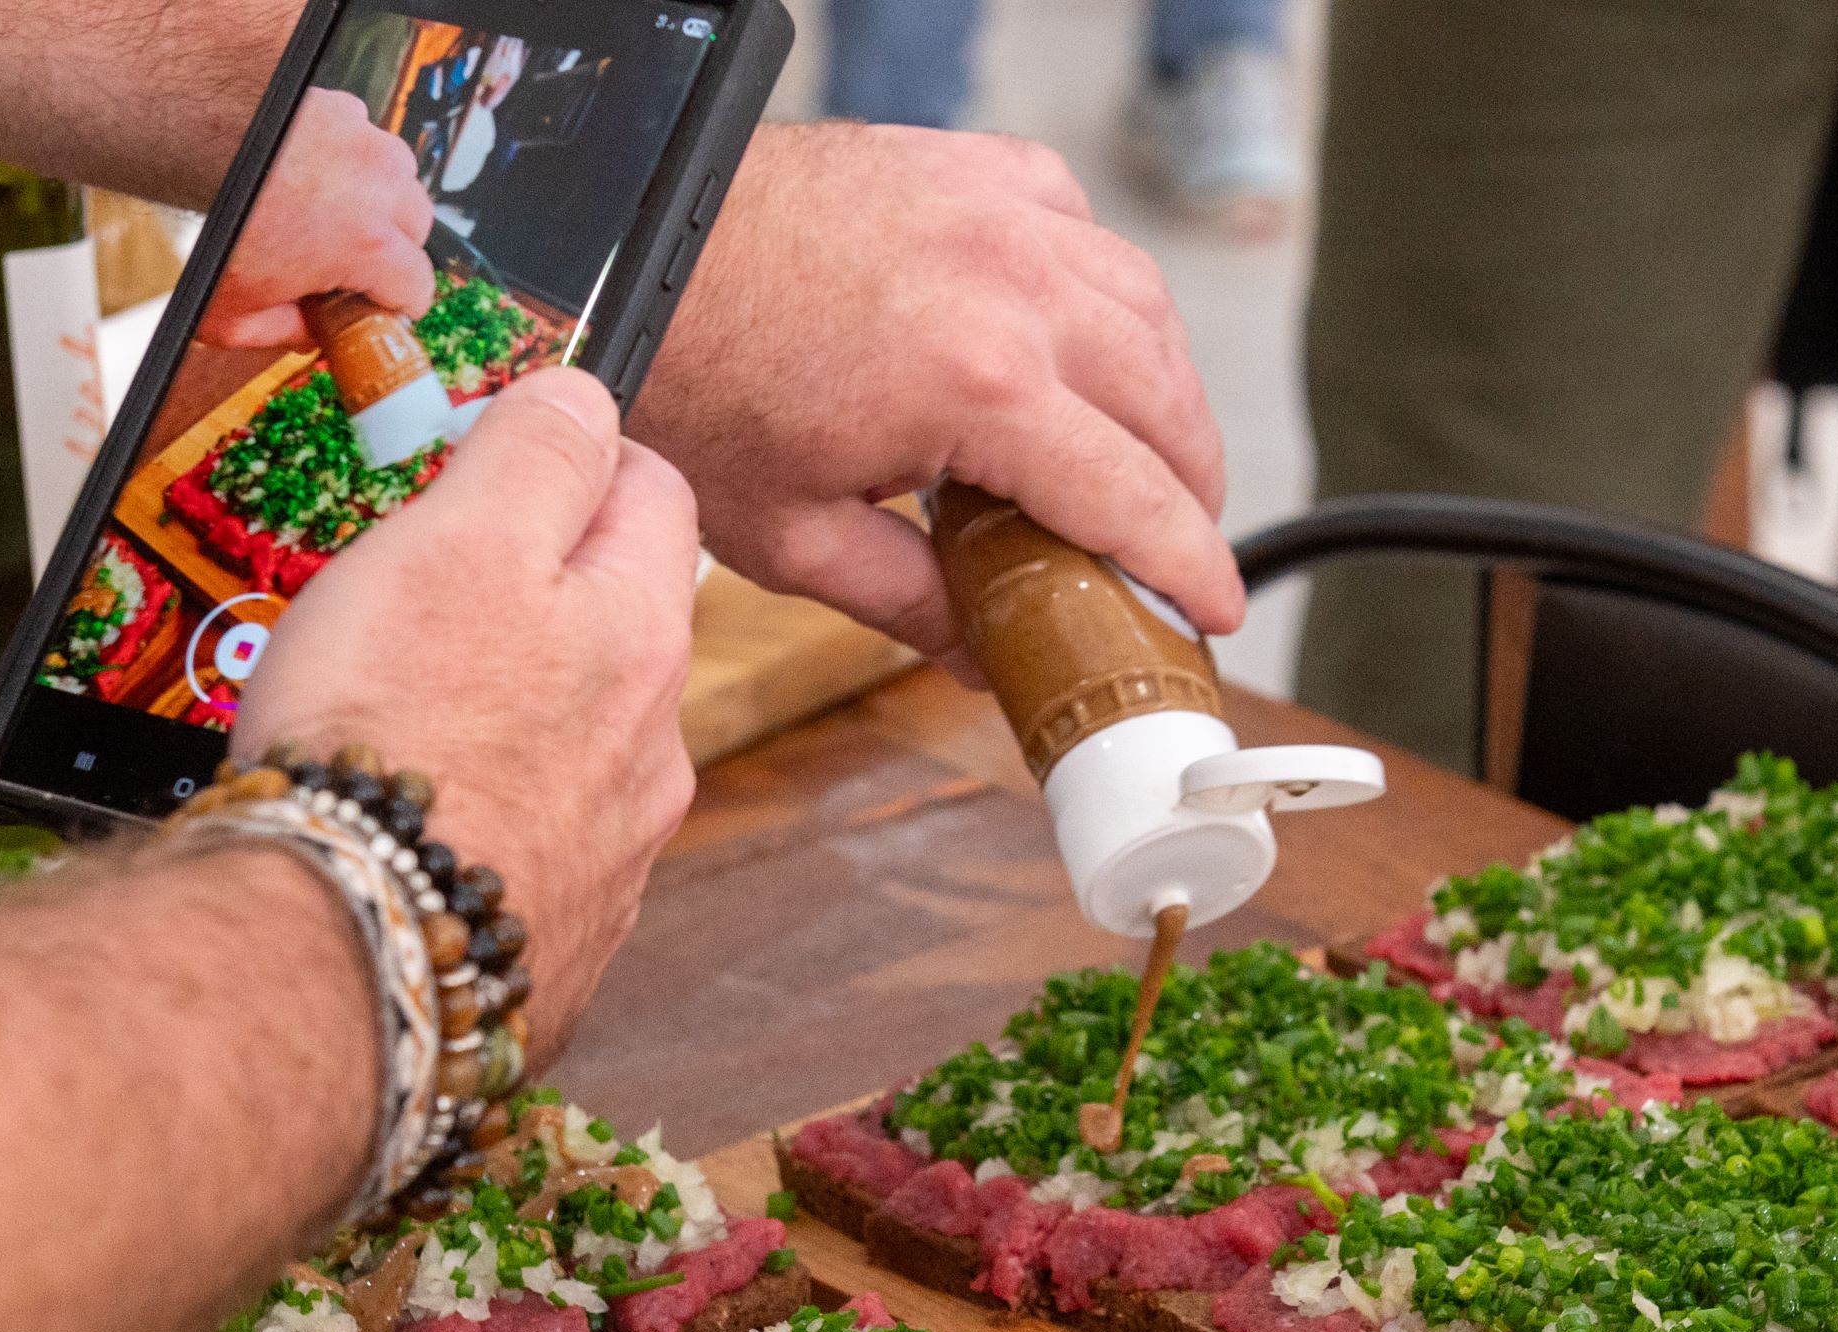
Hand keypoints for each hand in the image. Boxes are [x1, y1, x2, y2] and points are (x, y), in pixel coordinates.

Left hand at [199, 89, 436, 350]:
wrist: (176, 135)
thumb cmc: (205, 219)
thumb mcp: (231, 312)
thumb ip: (284, 334)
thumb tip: (312, 335)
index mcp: (369, 245)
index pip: (418, 287)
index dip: (394, 303)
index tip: (372, 303)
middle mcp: (380, 188)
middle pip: (416, 231)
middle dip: (390, 249)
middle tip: (344, 258)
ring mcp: (365, 143)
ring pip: (400, 183)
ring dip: (378, 201)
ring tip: (332, 211)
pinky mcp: (343, 109)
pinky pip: (367, 142)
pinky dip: (350, 158)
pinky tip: (313, 172)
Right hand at [234, 370, 700, 1061]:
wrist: (352, 949)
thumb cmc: (393, 740)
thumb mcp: (458, 542)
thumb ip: (537, 456)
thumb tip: (587, 397)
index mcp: (644, 634)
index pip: (656, 491)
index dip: (577, 452)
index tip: (502, 454)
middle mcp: (655, 744)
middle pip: (620, 618)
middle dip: (541, 585)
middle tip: (430, 579)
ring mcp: (617, 845)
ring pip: (584, 732)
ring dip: (518, 703)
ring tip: (409, 706)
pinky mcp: (564, 928)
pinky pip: (540, 834)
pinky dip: (494, 807)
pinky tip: (425, 813)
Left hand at [633, 121, 1243, 656]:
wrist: (622, 252)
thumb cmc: (690, 379)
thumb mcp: (795, 535)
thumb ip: (912, 605)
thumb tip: (983, 658)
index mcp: (981, 385)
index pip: (1133, 496)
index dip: (1189, 564)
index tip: (1215, 608)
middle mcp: (1013, 284)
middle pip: (1166, 400)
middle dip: (1193, 484)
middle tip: (1179, 543)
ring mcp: (996, 212)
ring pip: (1143, 306)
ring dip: (1164, 387)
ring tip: (1149, 451)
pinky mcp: (967, 167)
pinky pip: (1078, 224)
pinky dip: (1101, 286)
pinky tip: (1080, 333)